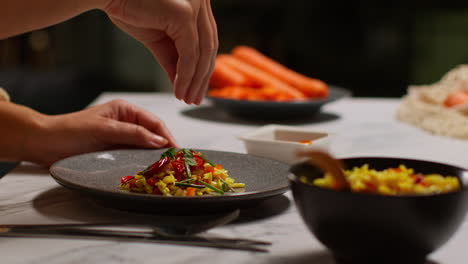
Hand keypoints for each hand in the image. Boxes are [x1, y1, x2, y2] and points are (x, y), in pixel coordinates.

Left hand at [25, 99, 177, 165]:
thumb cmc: (70, 131)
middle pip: (152, 135)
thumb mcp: (104, 129)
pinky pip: (133, 156)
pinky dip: (142, 163)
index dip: (166, 136)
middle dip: (163, 148)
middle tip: (174, 163)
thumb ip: (133, 134)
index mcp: (125, 110)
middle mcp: (126, 123)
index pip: (154, 122)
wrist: (44, 144)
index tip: (176, 151)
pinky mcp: (114, 151)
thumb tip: (159, 140)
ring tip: (165, 168)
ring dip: (153, 157)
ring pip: (144, 147)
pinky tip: (148, 170)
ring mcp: (120, 138)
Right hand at [103, 0, 217, 104]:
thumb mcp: (157, 38)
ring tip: (186, 98)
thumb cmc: (127, 8)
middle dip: (202, 77)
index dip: (203, 67)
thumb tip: (182, 82)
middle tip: (194, 99)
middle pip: (209, 47)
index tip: (196, 89)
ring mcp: (195, 5)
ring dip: (195, 81)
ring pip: (203, 52)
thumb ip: (173, 57)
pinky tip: (179, 89)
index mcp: (197, 3)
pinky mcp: (185, 14)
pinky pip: (191, 54)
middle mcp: (201, 1)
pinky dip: (186, 76)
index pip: (206, 40)